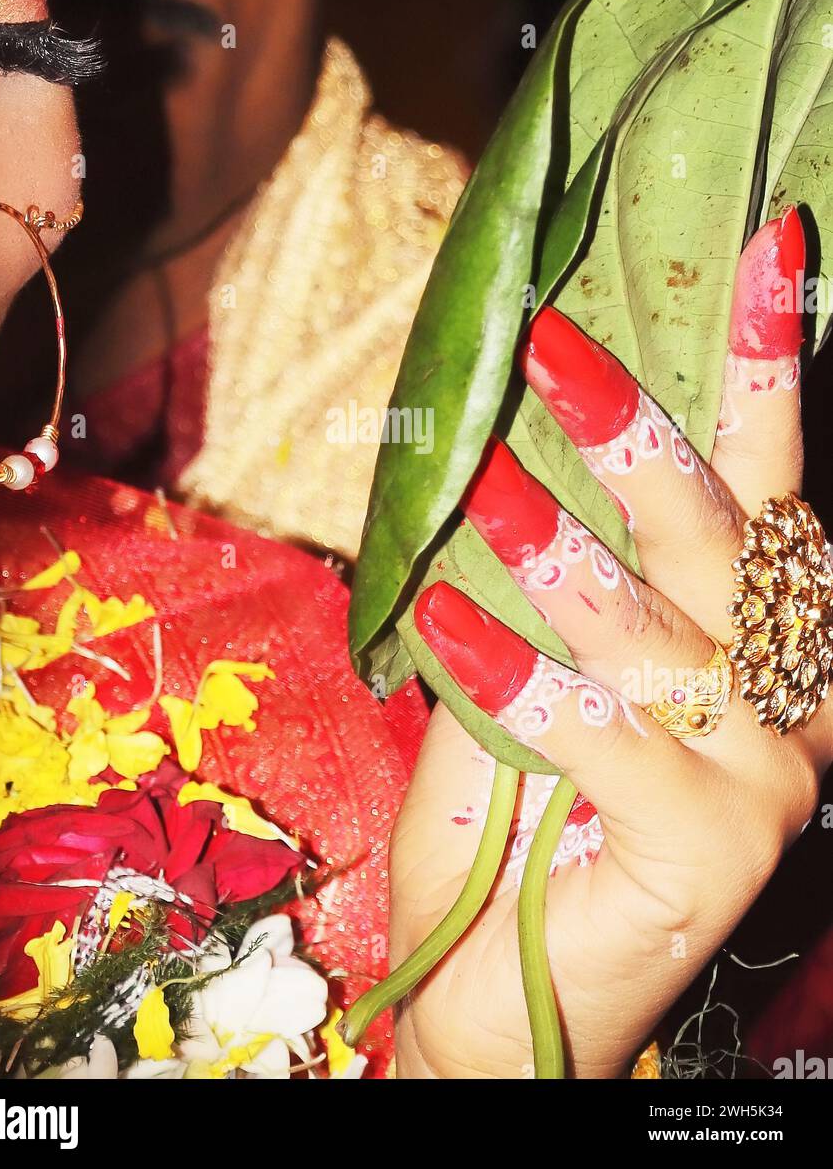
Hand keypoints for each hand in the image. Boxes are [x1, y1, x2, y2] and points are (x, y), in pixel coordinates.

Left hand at [390, 210, 832, 1078]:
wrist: (503, 993)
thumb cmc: (516, 823)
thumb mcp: (525, 674)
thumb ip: (537, 581)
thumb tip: (500, 447)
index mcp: (763, 635)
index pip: (771, 482)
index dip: (768, 366)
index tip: (766, 248)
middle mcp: (793, 691)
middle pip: (723, 534)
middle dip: (639, 432)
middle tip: (549, 347)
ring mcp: (769, 773)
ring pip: (661, 627)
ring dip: (560, 548)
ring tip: (480, 484)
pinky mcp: (720, 846)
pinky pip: (607, 733)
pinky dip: (522, 676)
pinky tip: (448, 629)